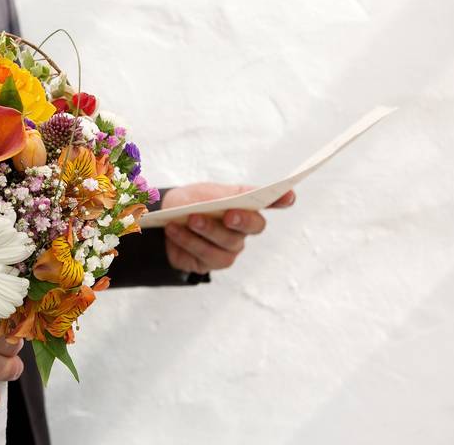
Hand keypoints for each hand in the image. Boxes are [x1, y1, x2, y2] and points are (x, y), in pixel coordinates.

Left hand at [159, 183, 295, 273]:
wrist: (163, 220)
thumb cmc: (189, 202)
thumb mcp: (203, 192)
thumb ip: (222, 196)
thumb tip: (236, 202)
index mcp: (244, 203)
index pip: (269, 201)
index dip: (281, 199)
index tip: (289, 196)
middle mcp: (244, 226)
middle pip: (254, 226)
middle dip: (243, 220)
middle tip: (229, 214)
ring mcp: (231, 246)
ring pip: (229, 242)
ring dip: (208, 230)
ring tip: (190, 220)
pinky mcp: (215, 261)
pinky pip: (208, 255)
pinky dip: (190, 241)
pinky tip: (175, 231)